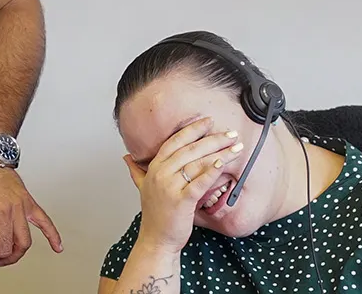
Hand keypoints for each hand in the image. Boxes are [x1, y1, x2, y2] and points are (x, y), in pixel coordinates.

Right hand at [123, 116, 244, 252]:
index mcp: (154, 167)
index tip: (206, 121)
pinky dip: (210, 172)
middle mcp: (160, 173)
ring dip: (219, 153)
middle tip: (229, 133)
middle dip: (212, 139)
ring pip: (197, 163)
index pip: (174, 141)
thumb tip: (126, 157)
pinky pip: (198, 182)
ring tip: (235, 147)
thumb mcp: (142, 188)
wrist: (156, 240)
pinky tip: (222, 164)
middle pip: (189, 149)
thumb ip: (136, 170)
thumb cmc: (155, 215)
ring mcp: (170, 186)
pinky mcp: (181, 200)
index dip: (191, 130)